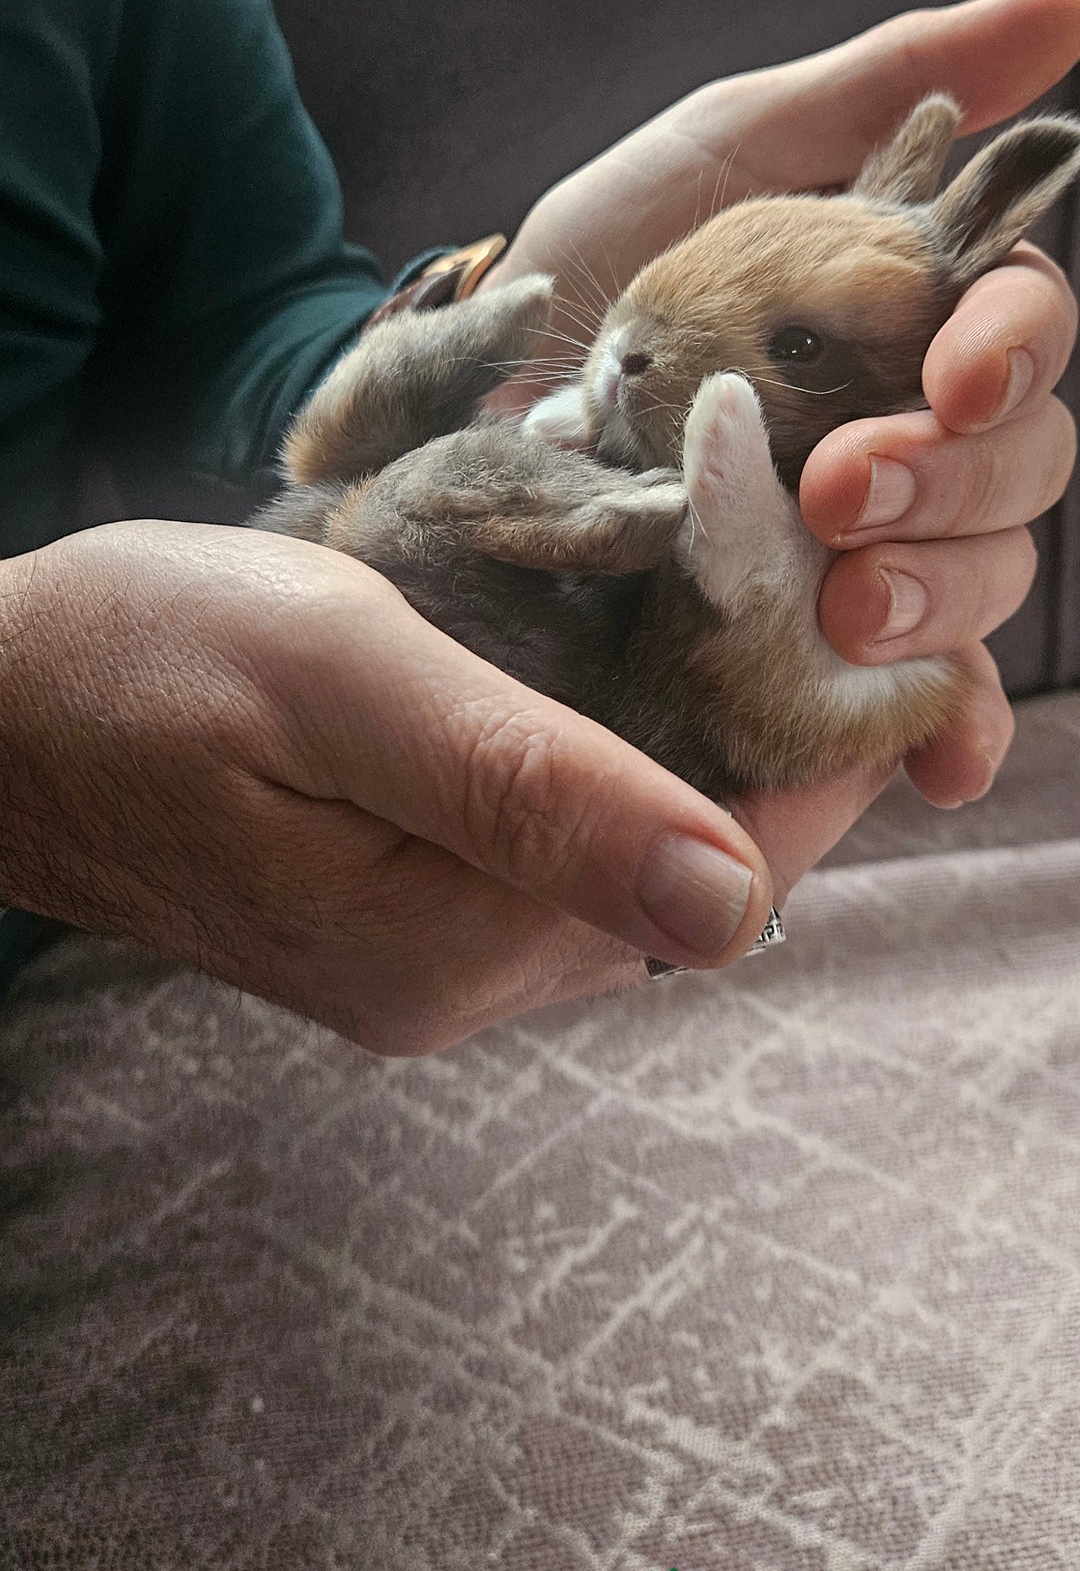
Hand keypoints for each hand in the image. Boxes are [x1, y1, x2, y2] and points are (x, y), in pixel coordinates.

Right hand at [0, 521, 798, 1051]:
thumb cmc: (129, 658)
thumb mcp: (336, 677)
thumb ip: (526, 786)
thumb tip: (727, 904)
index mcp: (446, 943)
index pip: (730, 877)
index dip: (813, 751)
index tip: (837, 613)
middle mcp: (447, 985)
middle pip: (695, 882)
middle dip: (762, 743)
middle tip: (776, 585)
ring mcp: (415, 964)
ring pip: (630, 866)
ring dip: (689, 749)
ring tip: (704, 607)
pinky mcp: (387, 921)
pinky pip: (553, 855)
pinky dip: (608, 765)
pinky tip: (596, 668)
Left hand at [495, 0, 1079, 806]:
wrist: (474, 392)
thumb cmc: (614, 259)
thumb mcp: (727, 148)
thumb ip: (887, 85)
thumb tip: (1072, 0)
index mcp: (924, 326)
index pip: (1026, 342)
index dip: (1010, 356)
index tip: (947, 374)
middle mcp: (924, 440)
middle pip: (1025, 470)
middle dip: (954, 484)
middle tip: (842, 489)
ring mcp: (882, 552)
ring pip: (986, 582)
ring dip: (945, 599)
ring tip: (847, 608)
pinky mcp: (827, 654)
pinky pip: (925, 705)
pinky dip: (949, 728)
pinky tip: (934, 760)